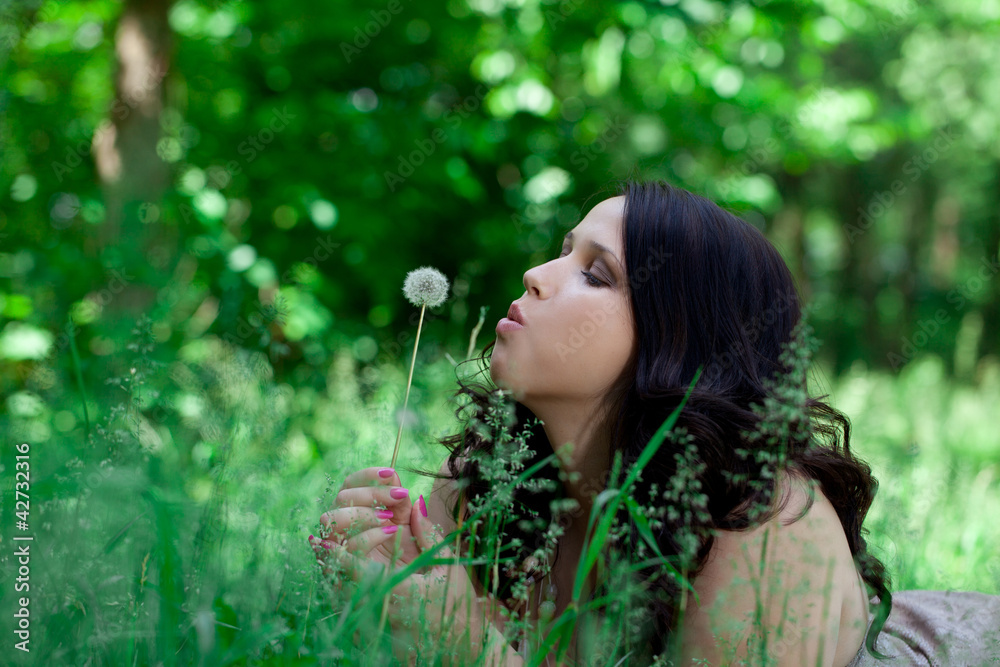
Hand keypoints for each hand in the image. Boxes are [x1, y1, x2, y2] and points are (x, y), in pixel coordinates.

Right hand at [312, 467, 420, 570]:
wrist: (417, 591)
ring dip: (363, 514)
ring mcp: (335, 550)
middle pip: (339, 498)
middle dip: (370, 493)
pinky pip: (343, 549)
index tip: (391, 473)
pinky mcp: (339, 571)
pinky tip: (390, 533)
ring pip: (331, 521)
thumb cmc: (410, 557)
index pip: (348, 484)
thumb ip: (401, 500)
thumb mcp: (410, 524)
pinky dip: (367, 536)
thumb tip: (393, 476)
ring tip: (391, 518)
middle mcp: (341, 528)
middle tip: (399, 496)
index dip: (366, 475)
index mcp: (355, 512)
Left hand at [312, 495, 491, 664]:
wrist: (463, 651)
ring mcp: (379, 627)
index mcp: (401, 593)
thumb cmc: (460, 607)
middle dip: (329, 563)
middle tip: (318, 542)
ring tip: (325, 558)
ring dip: (333, 577)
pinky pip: (351, 614)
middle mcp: (384, 612)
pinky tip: (340, 580)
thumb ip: (429, 537)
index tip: (322, 541)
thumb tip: (416, 506)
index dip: (337, 556)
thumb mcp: (449, 568)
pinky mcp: (377, 637)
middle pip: (341, 585)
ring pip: (343, 600)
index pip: (358, 572)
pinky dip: (343, 594)